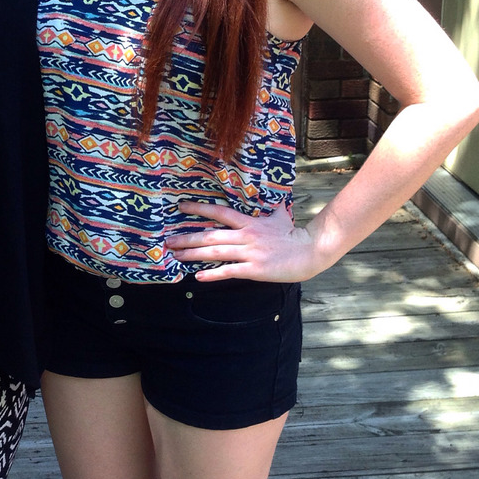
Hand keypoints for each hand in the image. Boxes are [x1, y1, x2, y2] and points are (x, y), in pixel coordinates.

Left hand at [166, 201, 332, 282]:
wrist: (310, 251)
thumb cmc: (294, 235)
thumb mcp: (280, 216)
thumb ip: (272, 210)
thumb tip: (276, 201)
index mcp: (249, 222)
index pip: (219, 212)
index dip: (199, 209)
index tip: (181, 207)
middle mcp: (245, 235)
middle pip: (211, 235)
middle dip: (187, 238)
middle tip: (168, 240)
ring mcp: (249, 252)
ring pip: (215, 252)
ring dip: (193, 254)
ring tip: (176, 256)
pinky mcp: (254, 269)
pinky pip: (229, 271)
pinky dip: (213, 274)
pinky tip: (198, 277)